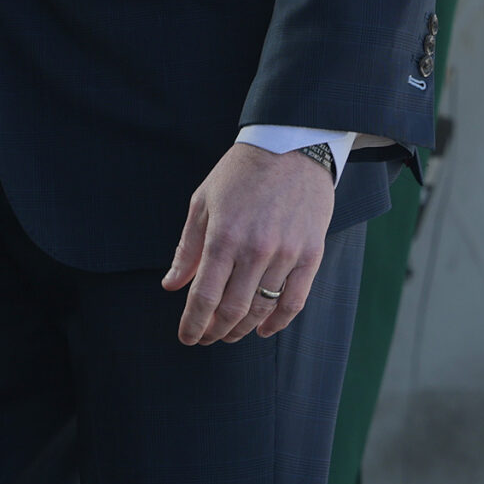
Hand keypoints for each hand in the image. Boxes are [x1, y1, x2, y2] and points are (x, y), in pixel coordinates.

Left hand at [160, 143, 333, 345]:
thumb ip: (188, 248)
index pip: (204, 297)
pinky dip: (278, 322)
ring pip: (262, 309)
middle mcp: (255, 250)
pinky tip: (264, 330)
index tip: (187, 336)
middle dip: (214, 331)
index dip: (193, 324)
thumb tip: (172, 286)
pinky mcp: (311, 254)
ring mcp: (286, 253)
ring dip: (242, 329)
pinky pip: (295, 301)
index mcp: (223, 236)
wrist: (292, 146)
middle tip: (206, 337)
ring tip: (230, 334)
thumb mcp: (204, 202)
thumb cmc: (241, 172)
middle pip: (232, 310)